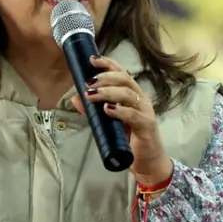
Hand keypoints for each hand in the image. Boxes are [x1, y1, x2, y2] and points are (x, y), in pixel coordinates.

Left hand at [71, 55, 172, 185]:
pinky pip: (133, 114)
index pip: (122, 73)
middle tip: (89, 82)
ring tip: (92, 95)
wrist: (147, 162)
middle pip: (126, 79)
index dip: (109, 64)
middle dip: (106, 77)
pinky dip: (120, 110)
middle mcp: (141, 100)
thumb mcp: (108, 123)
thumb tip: (75, 97)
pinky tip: (108, 109)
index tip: (93, 60)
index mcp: (133, 95)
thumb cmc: (130, 140)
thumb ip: (93, 111)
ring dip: (108, 92)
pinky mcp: (147, 126)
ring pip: (128, 94)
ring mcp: (145, 112)